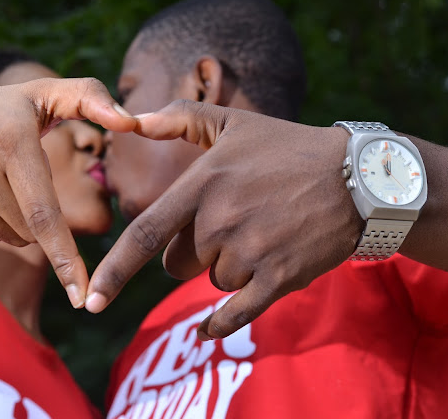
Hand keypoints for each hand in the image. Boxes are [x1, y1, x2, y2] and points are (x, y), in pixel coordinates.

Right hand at [0, 78, 135, 307]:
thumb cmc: (0, 112)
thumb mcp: (42, 92)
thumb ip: (91, 97)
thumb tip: (131, 123)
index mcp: (10, 142)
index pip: (44, 213)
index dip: (66, 257)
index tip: (82, 295)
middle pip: (35, 230)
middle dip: (44, 217)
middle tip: (24, 176)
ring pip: (17, 237)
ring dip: (22, 220)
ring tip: (1, 180)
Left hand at [86, 100, 362, 339]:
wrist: (356, 178)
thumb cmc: (287, 149)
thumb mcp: (234, 123)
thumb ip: (180, 119)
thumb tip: (135, 119)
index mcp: (201, 187)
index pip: (144, 235)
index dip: (113, 271)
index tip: (91, 300)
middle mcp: (219, 223)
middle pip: (177, 264)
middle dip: (192, 254)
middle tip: (227, 228)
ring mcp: (250, 254)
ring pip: (213, 281)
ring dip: (226, 269)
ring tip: (260, 236)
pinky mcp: (277, 279)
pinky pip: (234, 313)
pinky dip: (220, 323)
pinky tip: (209, 329)